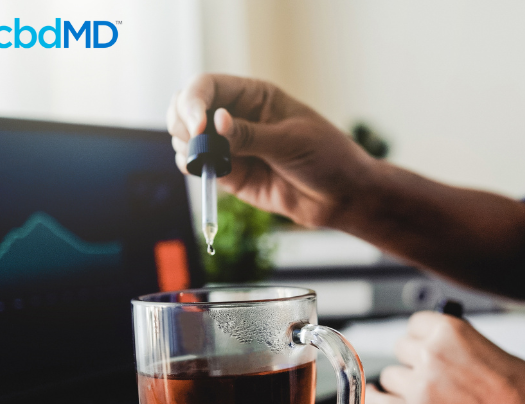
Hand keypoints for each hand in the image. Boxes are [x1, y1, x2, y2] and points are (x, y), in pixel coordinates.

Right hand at [167, 73, 377, 227]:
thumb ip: (251, 135)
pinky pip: (197, 165)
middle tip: (194, 144)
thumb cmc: (328, 158)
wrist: (342, 196)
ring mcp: (231, 146)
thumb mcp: (292, 142)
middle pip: (188, 108)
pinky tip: (202, 171)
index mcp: (255, 96)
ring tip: (203, 160)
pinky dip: (191, 166)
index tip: (198, 126)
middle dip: (182, 122)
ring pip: (187, 137)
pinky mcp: (230, 173)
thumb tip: (214, 122)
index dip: (194, 101)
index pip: (208, 86)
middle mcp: (237, 117)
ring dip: (185, 146)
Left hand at [365, 311, 524, 403]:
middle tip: (434, 373)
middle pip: (401, 348)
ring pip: (390, 376)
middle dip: (414, 359)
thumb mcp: (490, 349)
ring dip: (404, 382)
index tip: (428, 344)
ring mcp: (420, 386)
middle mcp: (429, 353)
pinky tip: (374, 396)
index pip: (416, 323)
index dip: (424, 336)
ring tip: (428, 393)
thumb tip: (435, 342)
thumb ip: (458, 343)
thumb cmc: (524, 390)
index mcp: (450, 329)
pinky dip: (375, 400)